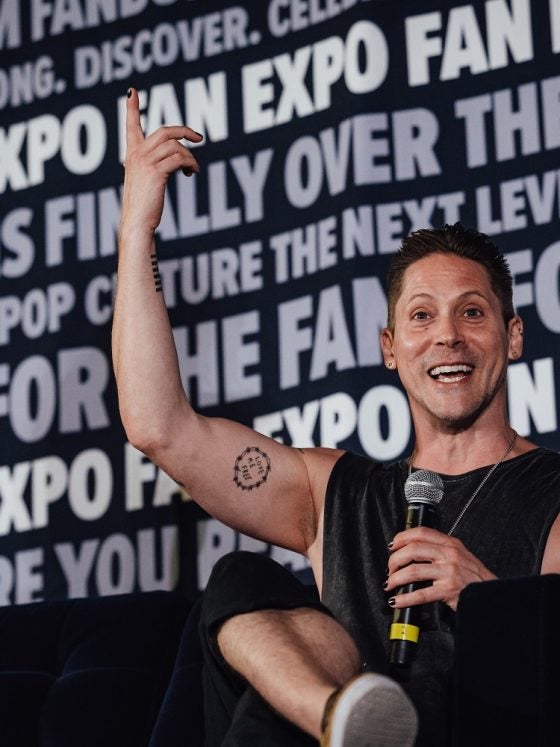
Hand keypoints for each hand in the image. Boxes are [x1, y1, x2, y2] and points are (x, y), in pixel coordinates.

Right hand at [120, 88, 202, 234]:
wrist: (136, 223)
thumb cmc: (143, 207)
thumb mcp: (146, 182)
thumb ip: (156, 166)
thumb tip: (178, 159)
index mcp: (132, 156)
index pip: (131, 126)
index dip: (132, 108)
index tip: (132, 91)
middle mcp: (137, 155)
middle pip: (164, 131)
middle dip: (184, 131)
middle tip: (198, 138)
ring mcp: (145, 163)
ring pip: (175, 146)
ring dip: (190, 156)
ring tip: (193, 169)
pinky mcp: (155, 172)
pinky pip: (179, 158)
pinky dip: (190, 164)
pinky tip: (192, 173)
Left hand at [386, 527, 495, 611]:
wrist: (491, 593)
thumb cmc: (473, 576)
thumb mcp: (459, 554)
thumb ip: (439, 549)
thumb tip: (412, 551)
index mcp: (450, 543)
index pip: (421, 533)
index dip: (402, 537)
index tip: (392, 546)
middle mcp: (449, 554)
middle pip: (413, 550)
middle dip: (395, 560)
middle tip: (390, 569)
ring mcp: (449, 571)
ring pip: (413, 571)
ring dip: (396, 579)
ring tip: (390, 585)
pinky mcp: (448, 590)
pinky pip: (421, 594)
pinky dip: (405, 598)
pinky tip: (398, 601)